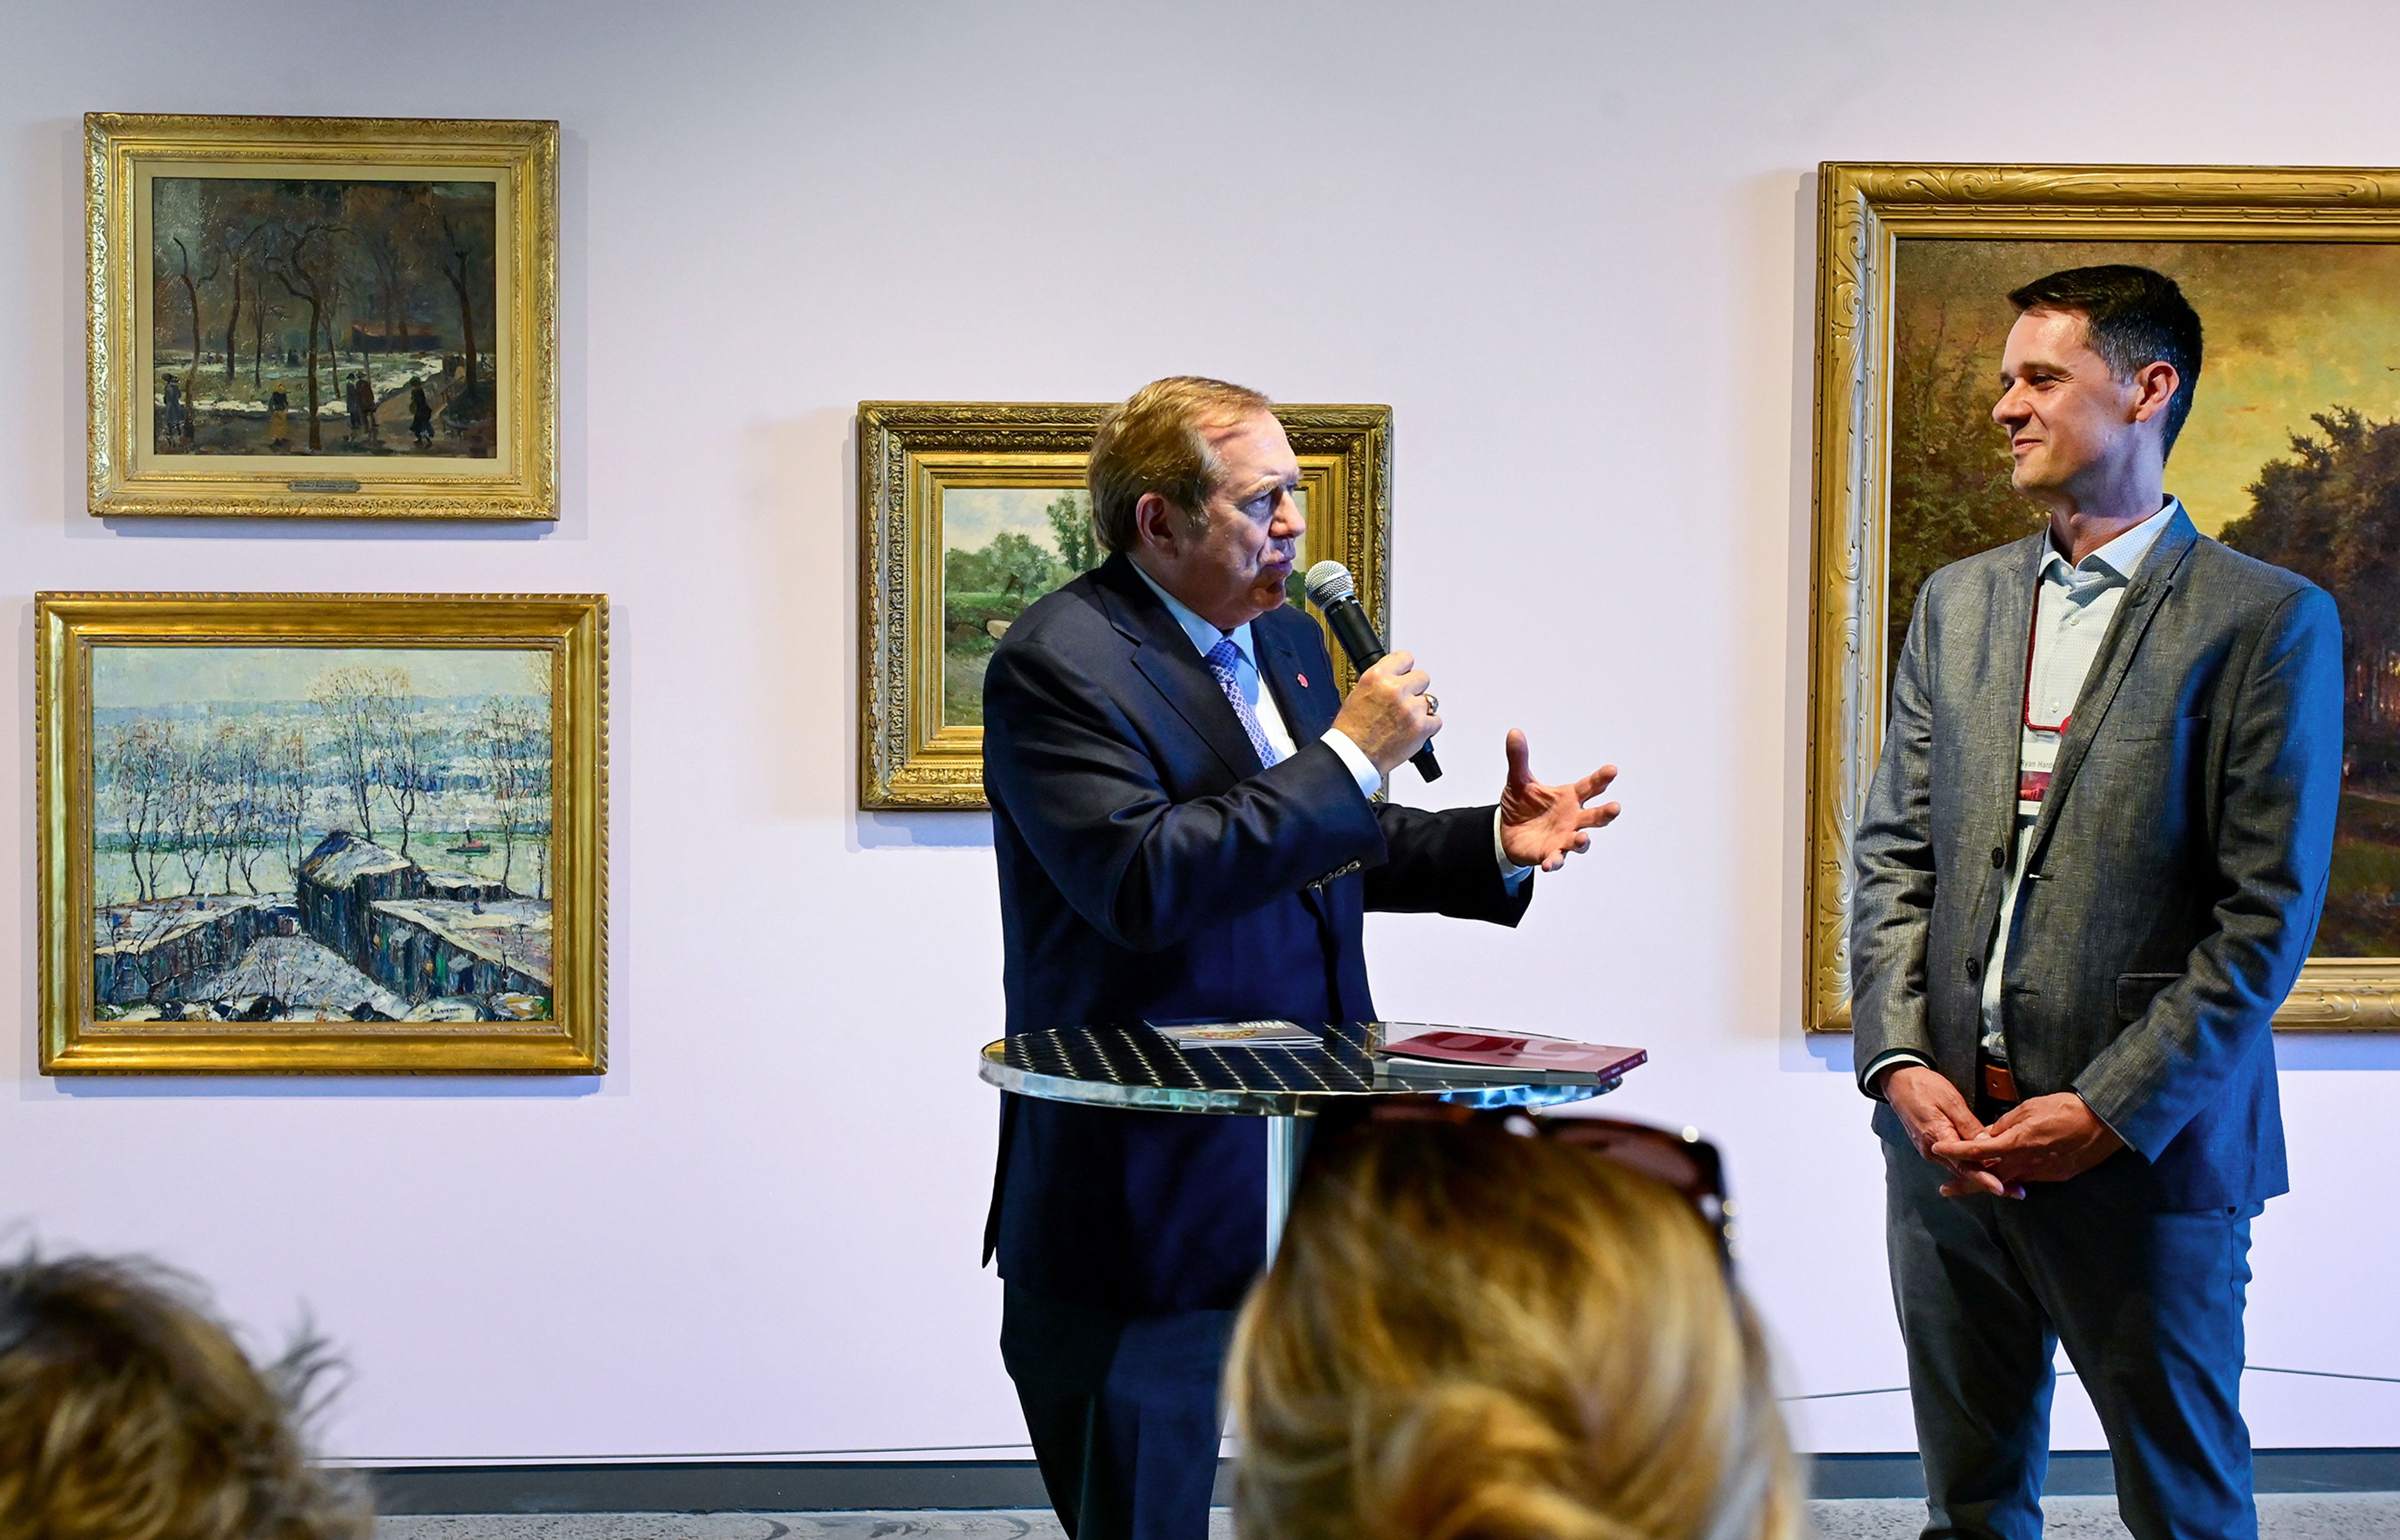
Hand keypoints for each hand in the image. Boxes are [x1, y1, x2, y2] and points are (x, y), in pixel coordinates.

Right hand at [1331, 651, 1438, 776]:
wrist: (1354, 756)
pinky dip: (1428, 727)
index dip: (1405, 669)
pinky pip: (1436, 720)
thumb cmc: (1352, 730)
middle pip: (1422, 677)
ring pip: (1430, 700)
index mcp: (1377, 676)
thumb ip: (1381, 681)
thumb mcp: (1359, 693)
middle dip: (1415, 689)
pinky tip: (1413, 730)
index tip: (1405, 675)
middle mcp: (1395, 689)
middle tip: (1404, 702)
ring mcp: (1410, 708)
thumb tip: (1396, 676)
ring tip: (1405, 720)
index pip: (1406, 658)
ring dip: (1420, 709)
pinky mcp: (1421, 727)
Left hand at [1496, 730, 1620, 870]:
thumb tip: (1514, 732)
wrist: (1507, 832)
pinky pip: (1556, 859)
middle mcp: (1572, 818)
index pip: (1590, 787)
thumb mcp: (1518, 780)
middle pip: (1595, 816)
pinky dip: (1555, 861)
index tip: (1612, 770)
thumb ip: (1519, 759)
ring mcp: (1564, 838)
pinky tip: (1550, 863)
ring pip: (1580, 841)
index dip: (1601, 779)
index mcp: (1569, 797)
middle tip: (1615, 808)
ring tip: (1583, 838)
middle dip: (1605, 813)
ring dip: (1583, 841)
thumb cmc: (1522, 805)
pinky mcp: (1550, 853)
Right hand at [1880, 1065, 2018, 1198]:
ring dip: (1984, 1176)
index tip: (2001, 1188)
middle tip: (2017, 1192)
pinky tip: (1988, 1168)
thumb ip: (1969, 1125)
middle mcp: (1932, 1151)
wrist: (1899, 1081)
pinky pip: (1956, 1161)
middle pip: (1965, 1172)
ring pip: (1961, 1169)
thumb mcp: (1951, 1101)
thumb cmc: (1924, 1086)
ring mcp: (1931, 1151)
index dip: (1984, 1178)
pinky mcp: (1933, 1147)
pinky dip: (1973, 1167)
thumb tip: (1988, 1143)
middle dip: (1991, 1182)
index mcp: (1937, 1138)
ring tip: (2010, 1183)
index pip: (1964, 1165)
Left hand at [1931, 1093, 2123, 1188]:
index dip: (1956, 1152)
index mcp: (2016, 1143)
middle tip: (1946, 1189)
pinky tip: (2006, 1175)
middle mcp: (2027, 1163)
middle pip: (1990, 1177)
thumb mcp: (2028, 1109)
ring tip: (1968, 1182)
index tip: (1937, 1151)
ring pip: (2009, 1180)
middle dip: (1966, 1183)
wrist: (2103, 1123)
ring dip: (1989, 1182)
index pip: (1978, 1151)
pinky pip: (2028, 1178)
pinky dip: (2013, 1177)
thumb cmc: (2064, 1109)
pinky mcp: (2056, 1176)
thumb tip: (1985, 1136)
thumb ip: (2003, 1125)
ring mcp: (2043, 1173)